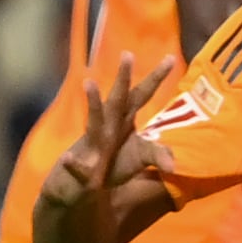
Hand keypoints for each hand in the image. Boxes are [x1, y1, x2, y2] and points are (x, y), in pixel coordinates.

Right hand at [41, 51, 161, 211]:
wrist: (74, 187)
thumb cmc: (109, 167)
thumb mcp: (137, 160)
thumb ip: (156, 154)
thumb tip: (174, 162)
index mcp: (123, 123)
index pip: (140, 96)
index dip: (155, 79)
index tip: (170, 58)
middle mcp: (107, 129)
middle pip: (117, 101)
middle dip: (123, 79)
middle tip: (128, 54)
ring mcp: (91, 148)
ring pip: (93, 124)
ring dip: (92, 105)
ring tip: (88, 83)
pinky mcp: (79, 171)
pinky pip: (77, 168)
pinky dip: (72, 164)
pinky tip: (67, 160)